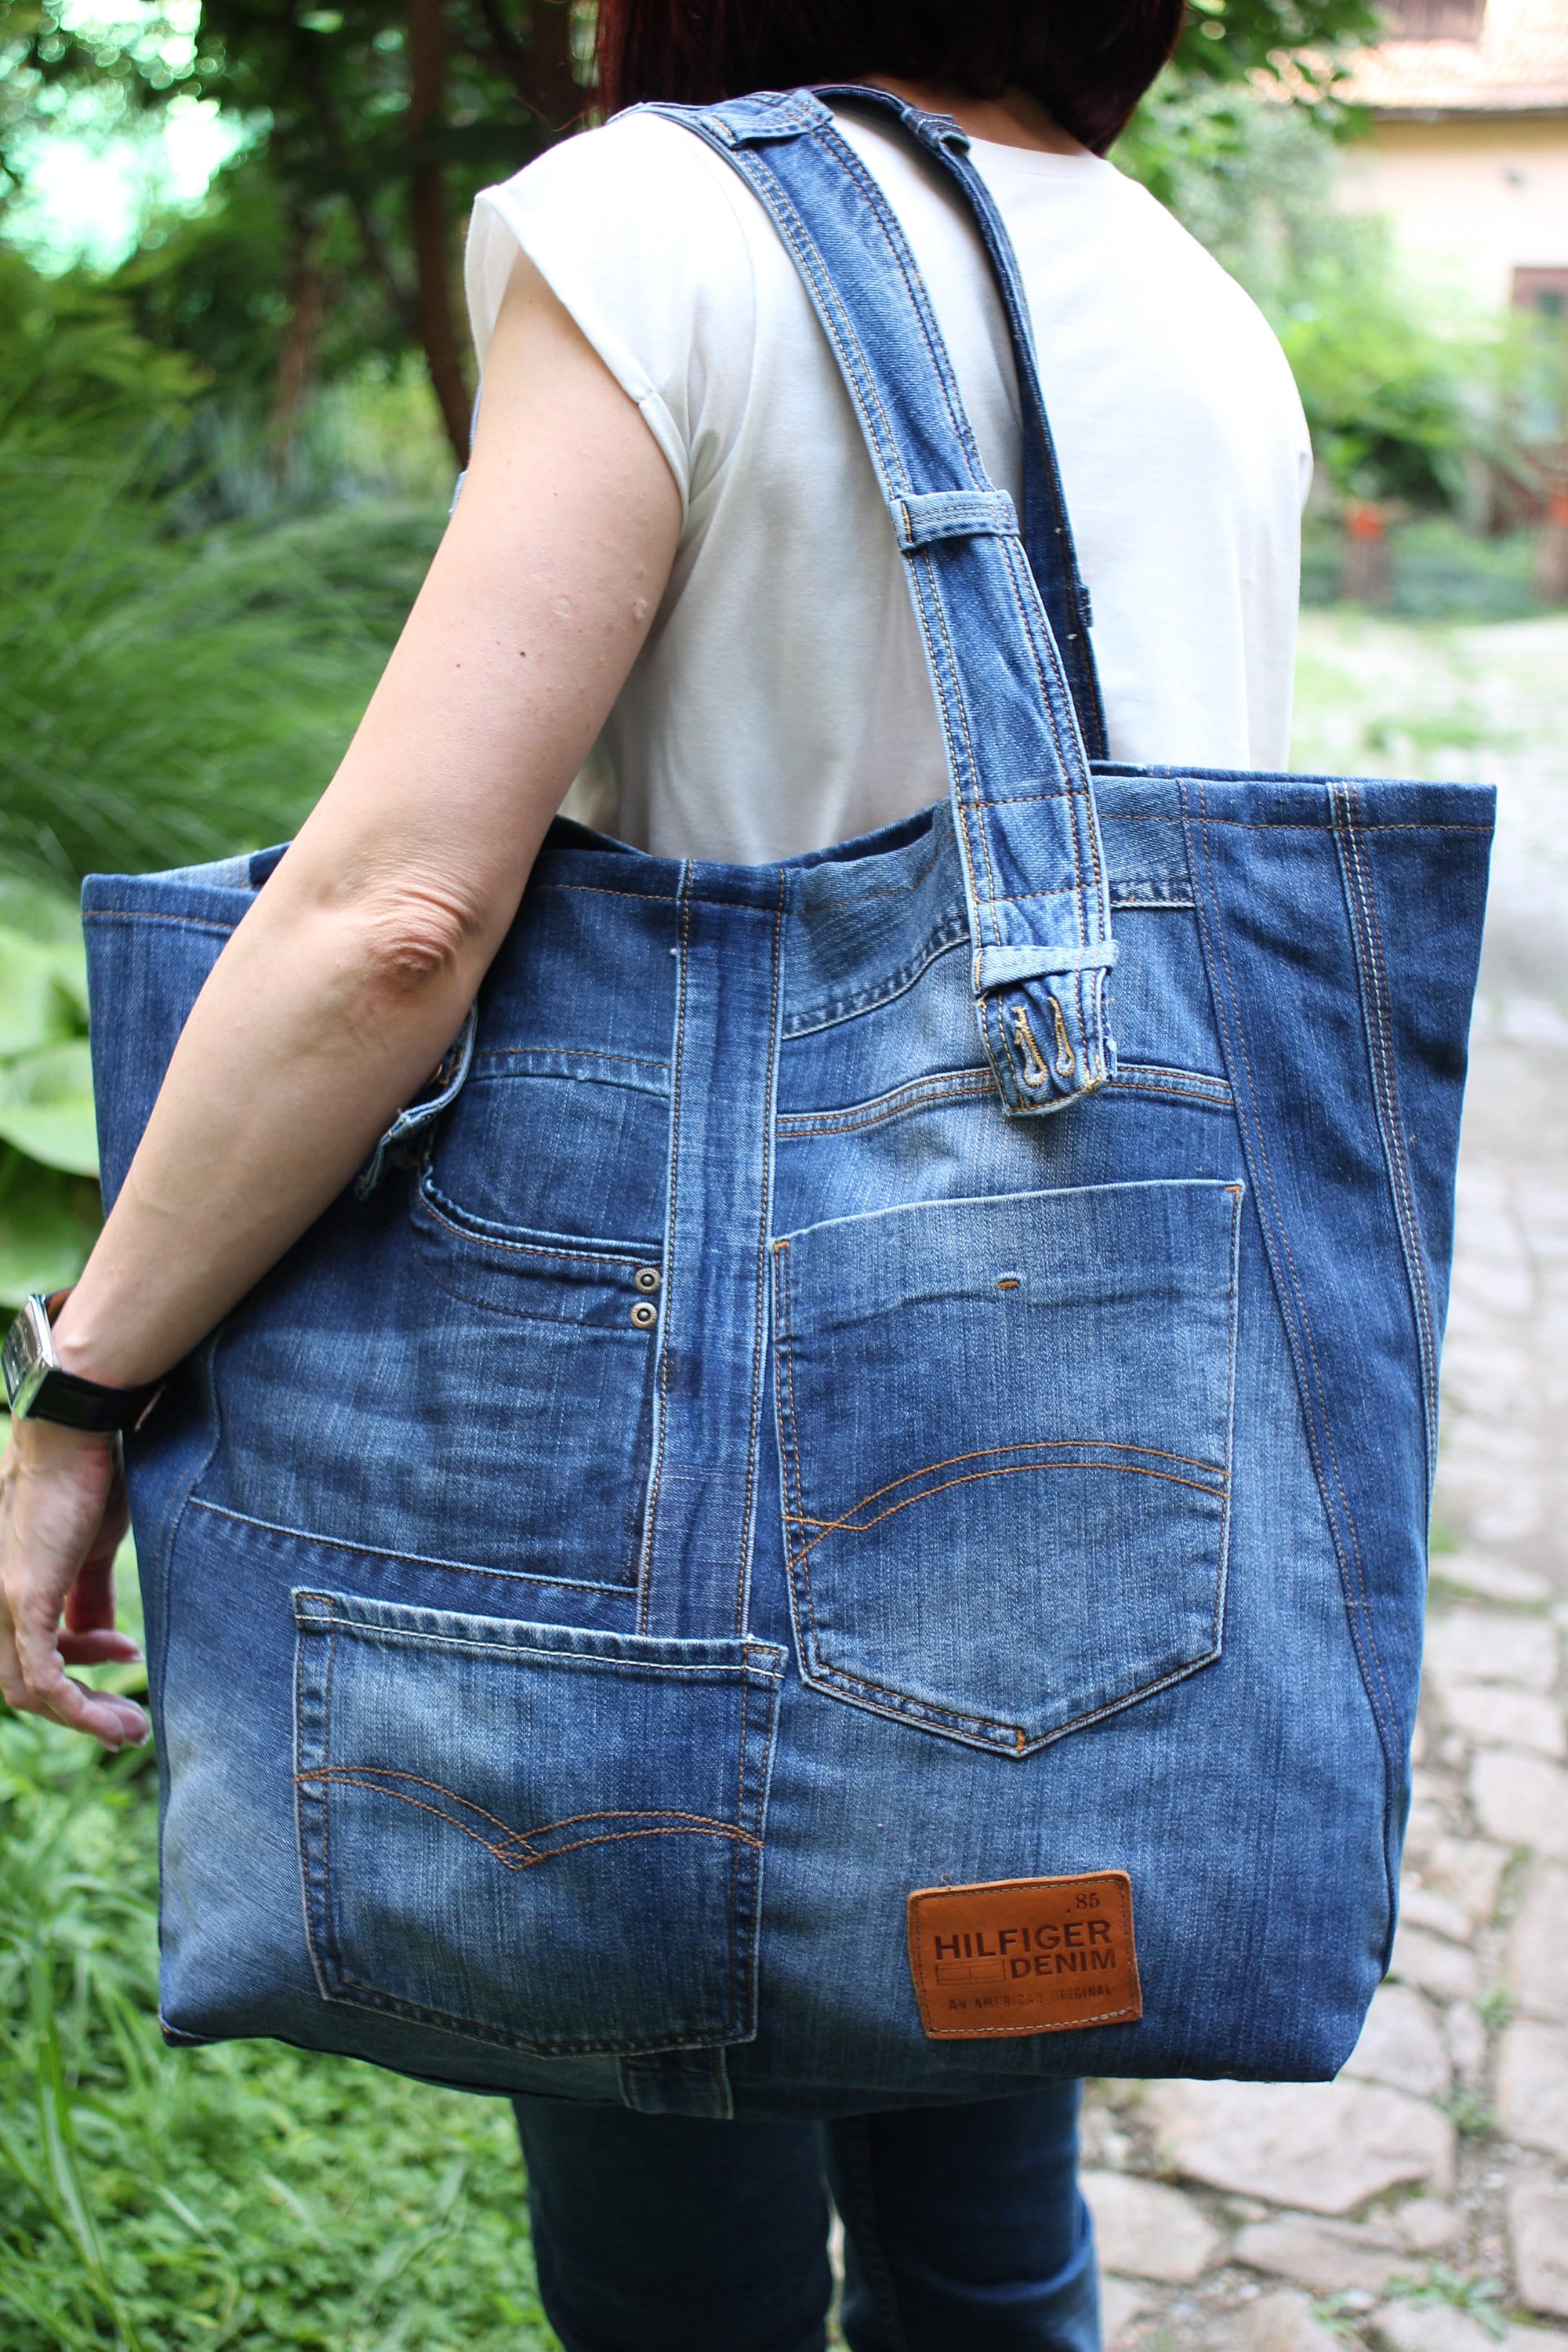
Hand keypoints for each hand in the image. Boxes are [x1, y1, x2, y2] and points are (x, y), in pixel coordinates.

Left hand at [0, 1415, 146, 1748]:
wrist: (74, 1433)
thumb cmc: (87, 1477)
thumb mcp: (90, 1548)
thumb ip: (87, 1595)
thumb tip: (100, 1638)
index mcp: (4, 1590)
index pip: (24, 1655)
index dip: (77, 1669)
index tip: (127, 1653)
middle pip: (21, 1684)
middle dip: (80, 1707)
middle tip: (127, 1719)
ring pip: (28, 1691)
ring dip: (84, 1718)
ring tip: (131, 1728)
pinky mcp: (23, 1601)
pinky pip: (42, 1680)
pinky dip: (79, 1708)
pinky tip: (116, 1718)